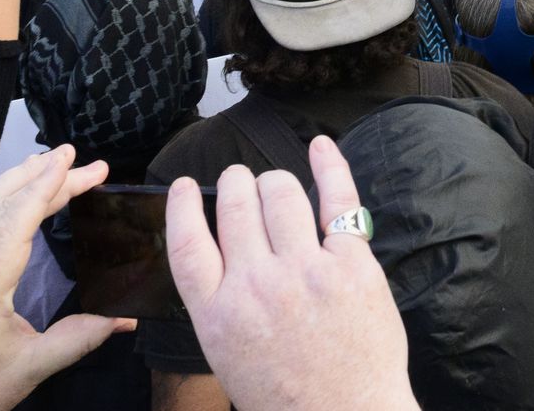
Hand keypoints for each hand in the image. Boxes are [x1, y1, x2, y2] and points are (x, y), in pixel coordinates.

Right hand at [168, 136, 417, 410]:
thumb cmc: (287, 398)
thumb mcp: (226, 356)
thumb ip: (218, 303)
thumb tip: (218, 250)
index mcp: (217, 313)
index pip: (185, 238)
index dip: (180, 203)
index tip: (182, 187)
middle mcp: (255, 284)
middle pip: (233, 204)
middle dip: (234, 185)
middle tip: (240, 186)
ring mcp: (306, 271)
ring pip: (279, 192)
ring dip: (273, 182)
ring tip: (275, 188)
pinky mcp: (352, 265)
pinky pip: (337, 199)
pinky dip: (330, 166)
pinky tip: (321, 147)